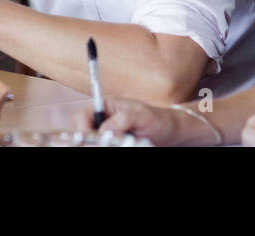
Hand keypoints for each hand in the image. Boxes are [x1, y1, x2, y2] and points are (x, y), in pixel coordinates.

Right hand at [75, 97, 194, 144]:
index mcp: (105, 107)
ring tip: (127, 143)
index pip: (82, 117)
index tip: (92, 138)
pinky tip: (128, 145)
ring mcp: (108, 137)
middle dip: (94, 142)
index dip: (83, 129)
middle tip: (108, 144)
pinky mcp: (113, 146)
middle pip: (84, 135)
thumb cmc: (159, 119)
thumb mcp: (141, 115)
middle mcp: (103, 122)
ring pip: (93, 144)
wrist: (172, 135)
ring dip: (104, 145)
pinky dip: (112, 147)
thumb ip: (123, 119)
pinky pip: (103, 148)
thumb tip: (105, 129)